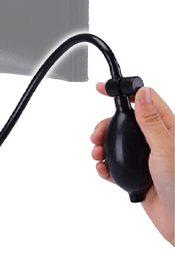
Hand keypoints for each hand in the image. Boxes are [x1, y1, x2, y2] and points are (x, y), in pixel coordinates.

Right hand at [91, 84, 173, 244]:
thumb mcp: (165, 150)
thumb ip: (151, 121)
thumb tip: (142, 92)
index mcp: (168, 129)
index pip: (144, 100)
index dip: (124, 92)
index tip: (103, 89)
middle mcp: (156, 142)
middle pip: (124, 122)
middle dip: (106, 126)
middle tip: (96, 134)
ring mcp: (147, 160)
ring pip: (118, 143)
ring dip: (102, 147)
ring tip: (97, 155)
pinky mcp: (138, 176)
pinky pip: (116, 165)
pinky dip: (105, 166)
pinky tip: (103, 169)